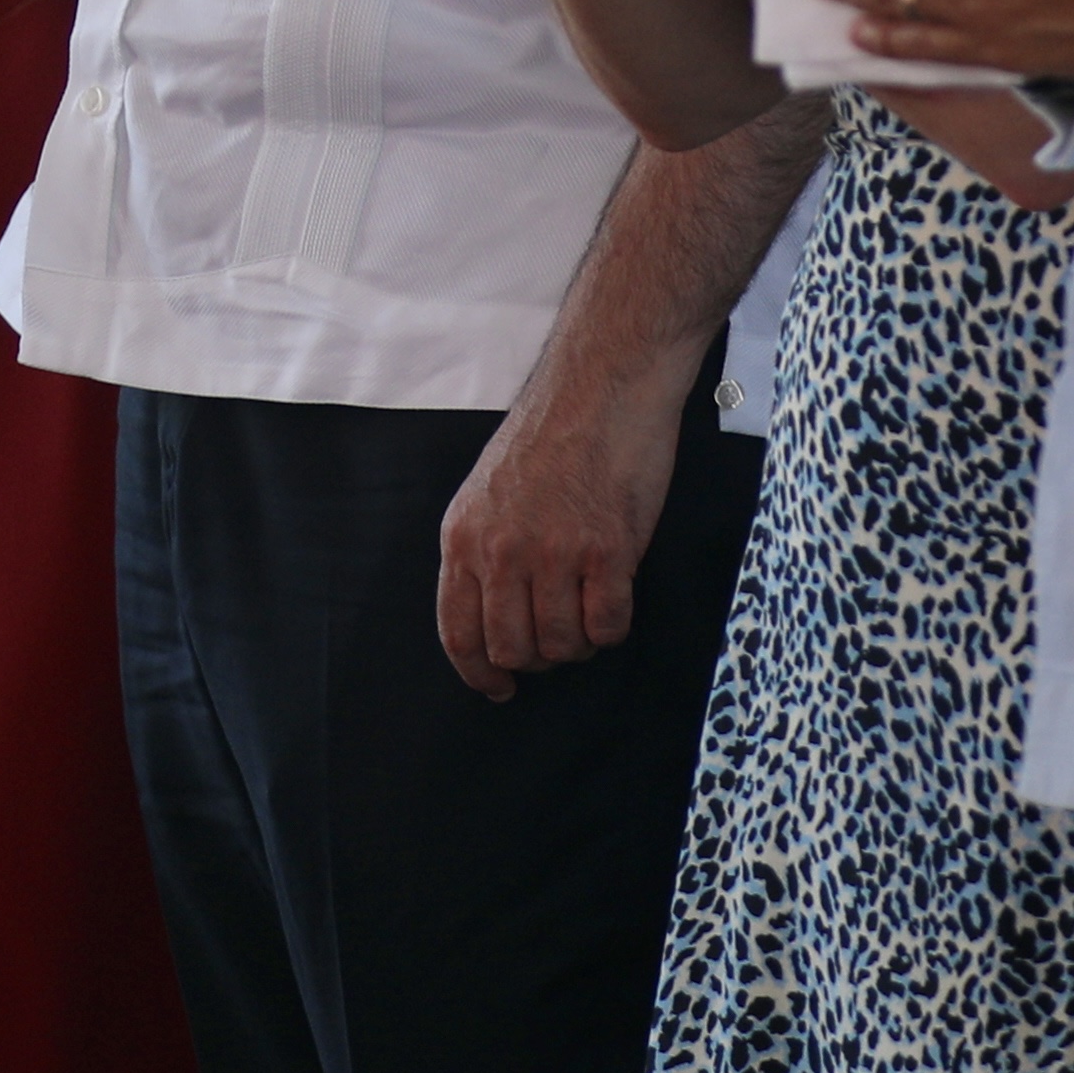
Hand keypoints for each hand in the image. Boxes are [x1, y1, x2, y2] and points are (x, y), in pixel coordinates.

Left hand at [435, 334, 685, 701]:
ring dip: (579, 642)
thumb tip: (493, 618)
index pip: (458, 632)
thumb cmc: (551, 433)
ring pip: (561, 646)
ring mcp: (553, 552)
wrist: (602, 384)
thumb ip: (483, 550)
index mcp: (463, 537)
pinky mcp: (606, 551)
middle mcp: (501, 550)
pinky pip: (608, 626)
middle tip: (559, 637)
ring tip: (590, 609)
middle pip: (512, 649)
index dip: (478, 673)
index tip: (498, 688)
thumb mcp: (488, 490)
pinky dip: (613, 626)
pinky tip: (615, 596)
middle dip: (538, 658)